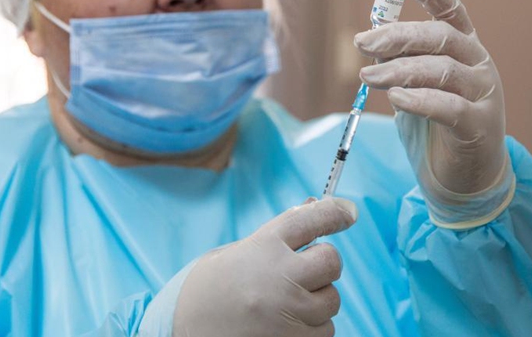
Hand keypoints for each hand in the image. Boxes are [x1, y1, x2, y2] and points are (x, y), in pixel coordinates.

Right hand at [172, 197, 357, 336]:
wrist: (184, 328)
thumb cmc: (213, 287)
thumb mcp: (239, 252)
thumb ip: (280, 236)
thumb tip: (318, 206)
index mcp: (264, 246)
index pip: (312, 219)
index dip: (334, 213)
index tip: (347, 212)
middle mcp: (280, 276)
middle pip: (331, 261)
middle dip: (324, 264)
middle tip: (305, 270)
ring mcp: (288, 312)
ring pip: (331, 300)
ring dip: (316, 302)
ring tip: (283, 303)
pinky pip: (325, 331)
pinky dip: (311, 328)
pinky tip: (284, 324)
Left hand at [355, 0, 512, 227]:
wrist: (464, 180)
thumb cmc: (436, 129)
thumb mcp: (413, 88)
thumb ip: (399, 62)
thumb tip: (370, 36)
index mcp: (464, 49)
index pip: (449, 8)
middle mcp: (478, 64)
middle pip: (440, 37)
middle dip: (398, 36)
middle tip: (361, 43)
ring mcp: (484, 94)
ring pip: (442, 70)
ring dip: (400, 70)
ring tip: (366, 77)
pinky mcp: (481, 126)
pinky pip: (450, 107)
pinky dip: (420, 100)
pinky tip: (395, 99)